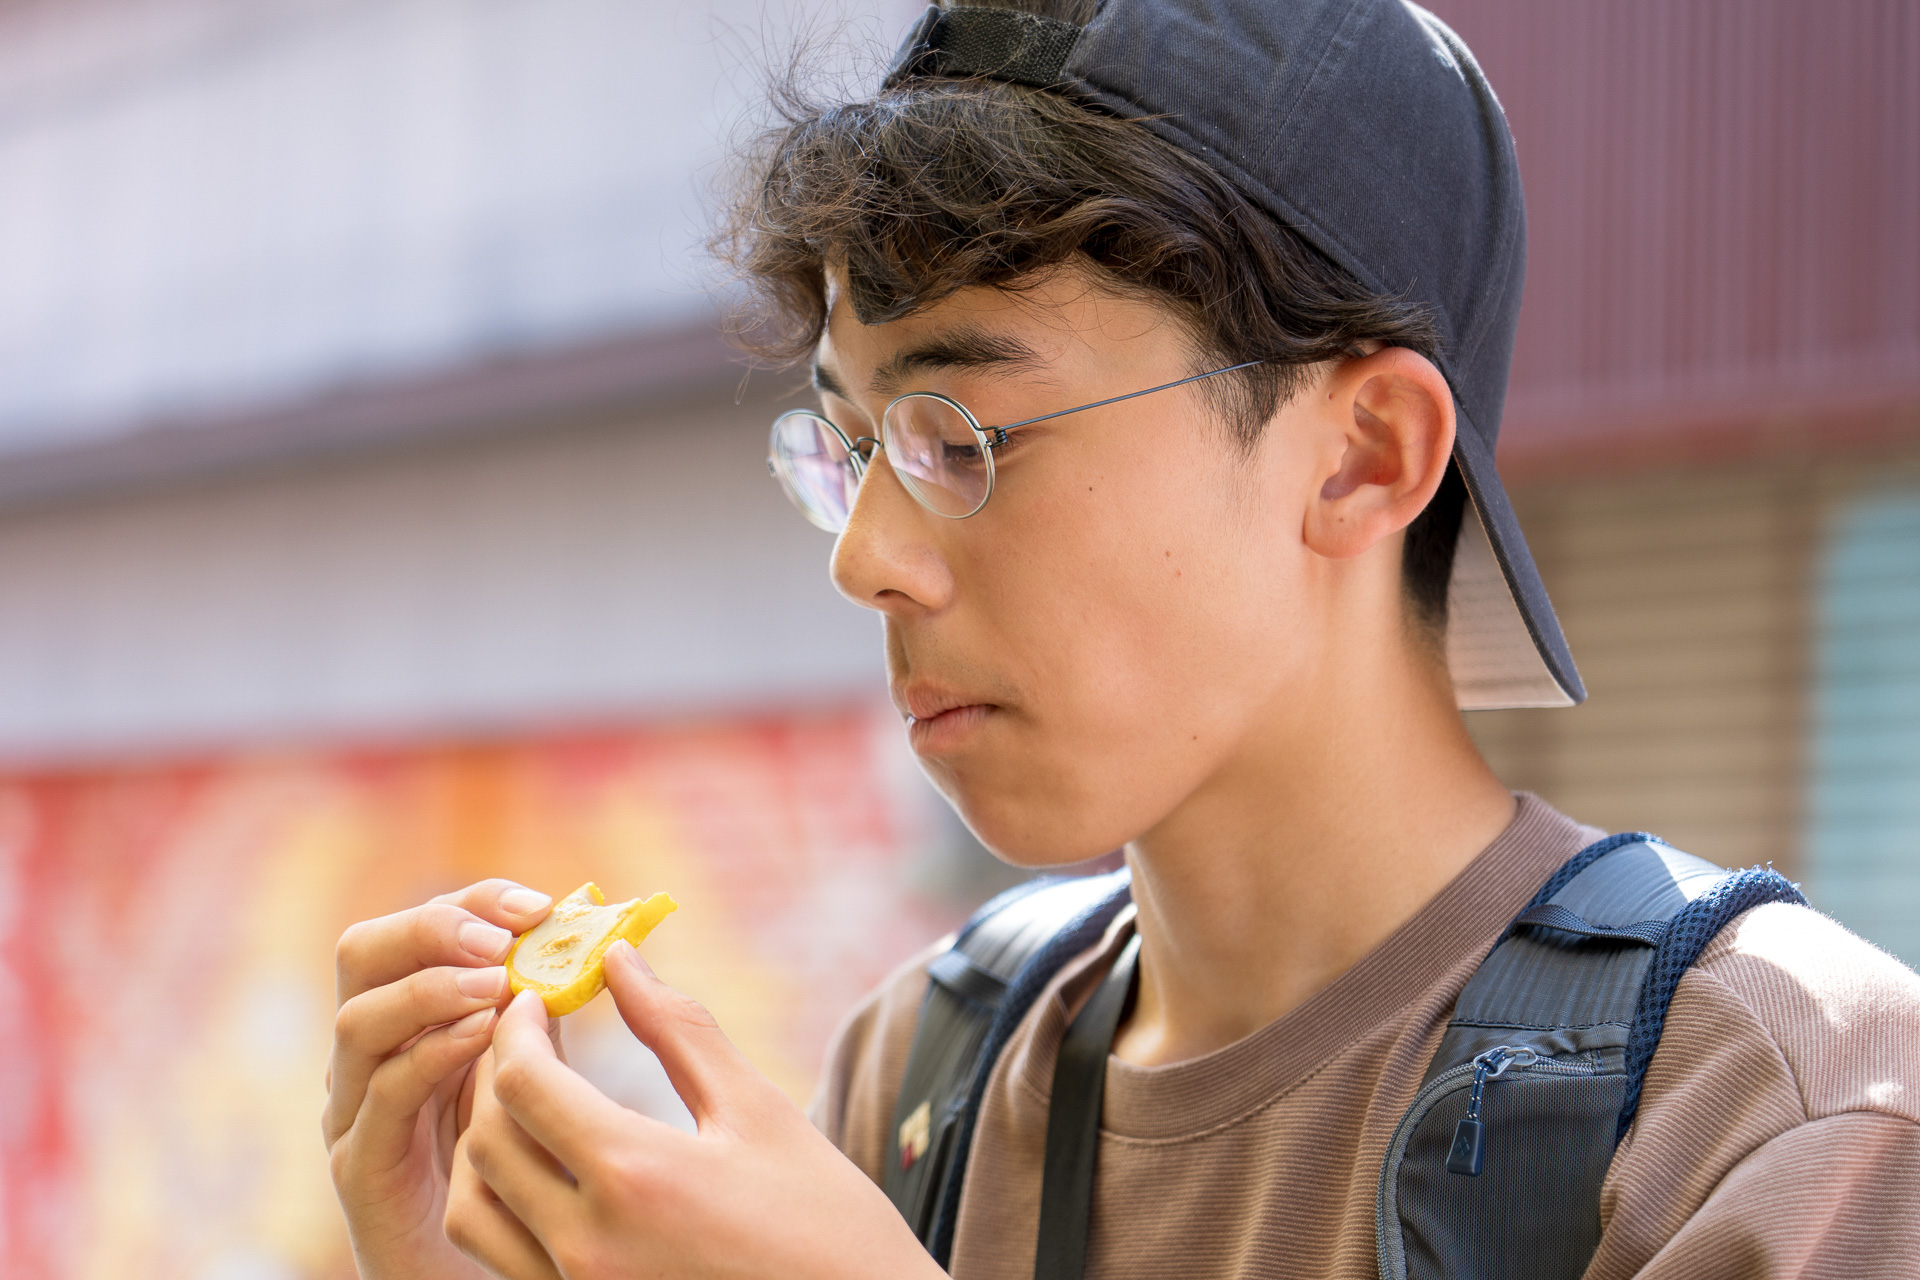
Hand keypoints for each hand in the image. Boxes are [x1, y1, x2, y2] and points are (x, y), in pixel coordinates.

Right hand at [325, 879, 556, 1279]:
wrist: (496, 1266)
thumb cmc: (515, 1172)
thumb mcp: (528, 1074)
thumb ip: (538, 1016)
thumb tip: (591, 943)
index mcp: (410, 1019)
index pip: (418, 928)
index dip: (474, 903)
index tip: (540, 904)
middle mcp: (370, 1054)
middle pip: (363, 953)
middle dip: (433, 928)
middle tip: (503, 935)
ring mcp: (355, 1110)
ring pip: (358, 1021)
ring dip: (430, 988)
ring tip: (496, 981)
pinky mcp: (362, 1168)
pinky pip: (380, 1098)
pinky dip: (428, 1057)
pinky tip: (481, 1038)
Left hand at [446, 942, 944, 1279]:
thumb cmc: (826, 1222)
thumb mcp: (758, 1111)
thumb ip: (679, 1030)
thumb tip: (621, 960)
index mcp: (636, 1176)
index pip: (524, 1084)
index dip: (516, 1027)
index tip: (537, 997)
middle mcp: (589, 1246)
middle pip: (487, 1141)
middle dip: (495, 1073)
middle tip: (529, 1035)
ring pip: (475, 1211)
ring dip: (486, 1145)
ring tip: (530, 1101)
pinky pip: (504, 1260)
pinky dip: (503, 1204)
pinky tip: (547, 1167)